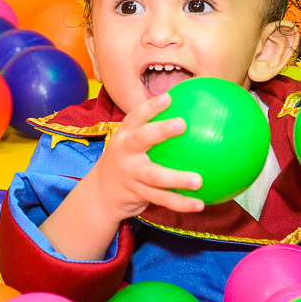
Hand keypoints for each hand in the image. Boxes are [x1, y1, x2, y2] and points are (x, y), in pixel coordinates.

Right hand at [86, 91, 205, 221]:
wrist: (101, 194)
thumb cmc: (127, 161)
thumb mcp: (131, 144)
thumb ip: (153, 132)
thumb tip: (192, 115)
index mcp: (124, 136)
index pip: (135, 117)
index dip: (150, 107)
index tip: (168, 97)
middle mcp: (125, 153)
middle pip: (141, 139)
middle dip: (160, 130)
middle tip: (183, 124)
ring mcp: (131, 175)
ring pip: (155, 176)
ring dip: (177, 178)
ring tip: (199, 181)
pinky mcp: (138, 194)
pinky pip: (162, 198)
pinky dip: (181, 202)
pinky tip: (200, 204)